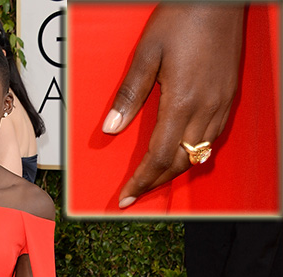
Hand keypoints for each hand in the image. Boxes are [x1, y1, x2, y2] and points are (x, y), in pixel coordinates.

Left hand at [102, 3, 244, 207]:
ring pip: (197, 155)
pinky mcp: (229, 98)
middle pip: (179, 163)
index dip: (141, 181)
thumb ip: (129, 95)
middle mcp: (206, 109)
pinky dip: (193, 154)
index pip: (158, 157)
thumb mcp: (146, 54)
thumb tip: (111, 129)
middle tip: (135, 193)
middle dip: (155, 182)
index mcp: (183, 102)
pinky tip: (180, 155)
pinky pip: (212, 139)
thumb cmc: (182, 17)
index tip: (126, 197)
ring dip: (173, 171)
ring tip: (152, 179)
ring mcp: (221, 104)